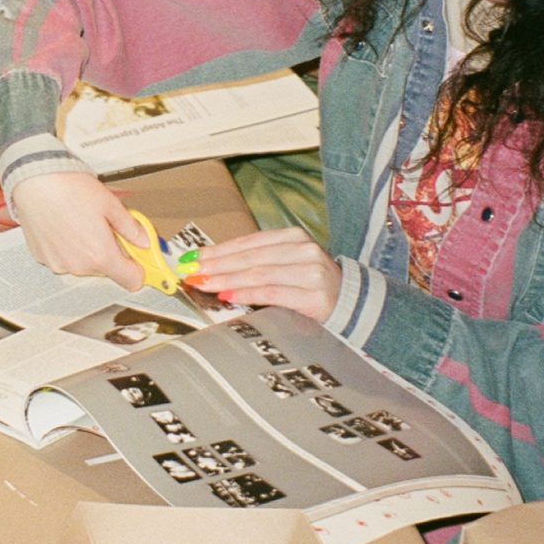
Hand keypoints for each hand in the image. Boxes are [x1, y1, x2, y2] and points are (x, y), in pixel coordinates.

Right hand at [9, 172, 144, 287]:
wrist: (35, 181)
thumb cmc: (69, 189)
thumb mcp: (110, 204)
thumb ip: (131, 227)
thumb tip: (143, 239)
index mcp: (101, 255)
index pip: (132, 281)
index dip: (138, 268)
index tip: (139, 259)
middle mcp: (80, 265)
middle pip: (107, 270)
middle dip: (110, 251)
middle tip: (104, 227)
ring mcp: (59, 264)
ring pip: (84, 264)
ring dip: (87, 249)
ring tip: (80, 222)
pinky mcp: (44, 258)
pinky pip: (64, 258)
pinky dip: (68, 247)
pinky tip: (64, 226)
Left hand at [191, 227, 342, 320]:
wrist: (352, 306)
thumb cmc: (310, 286)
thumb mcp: (286, 265)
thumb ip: (257, 262)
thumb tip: (212, 267)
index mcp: (293, 237)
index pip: (248, 242)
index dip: (218, 250)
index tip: (192, 257)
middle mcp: (303, 250)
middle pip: (250, 257)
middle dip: (216, 265)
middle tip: (191, 272)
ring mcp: (311, 271)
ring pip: (259, 273)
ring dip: (226, 279)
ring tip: (203, 283)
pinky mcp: (315, 295)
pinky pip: (273, 293)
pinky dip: (248, 294)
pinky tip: (228, 295)